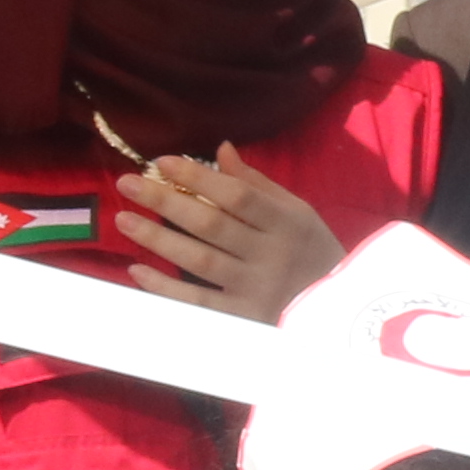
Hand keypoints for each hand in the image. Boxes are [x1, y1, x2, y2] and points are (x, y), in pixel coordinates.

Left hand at [113, 147, 341, 319]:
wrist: (345, 314)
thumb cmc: (315, 254)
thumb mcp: (298, 213)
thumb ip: (258, 184)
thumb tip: (221, 149)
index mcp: (287, 222)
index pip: (237, 195)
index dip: (198, 177)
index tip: (162, 162)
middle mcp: (271, 254)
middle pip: (211, 224)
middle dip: (165, 201)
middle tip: (127, 183)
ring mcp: (257, 289)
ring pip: (199, 260)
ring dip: (157, 239)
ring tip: (123, 219)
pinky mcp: (244, 320)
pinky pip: (199, 303)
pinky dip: (165, 288)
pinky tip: (138, 270)